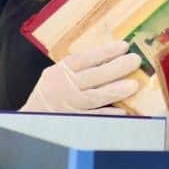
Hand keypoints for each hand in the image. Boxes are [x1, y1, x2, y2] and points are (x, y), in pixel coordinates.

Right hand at [21, 41, 141, 113]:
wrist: (33, 118)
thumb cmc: (51, 92)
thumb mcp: (57, 74)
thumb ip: (77, 67)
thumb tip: (110, 57)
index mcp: (61, 71)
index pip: (85, 59)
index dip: (105, 52)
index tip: (124, 46)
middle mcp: (65, 87)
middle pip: (94, 76)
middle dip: (117, 68)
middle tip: (135, 61)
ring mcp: (70, 105)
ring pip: (95, 97)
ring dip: (115, 90)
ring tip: (133, 84)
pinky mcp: (74, 122)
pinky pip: (94, 118)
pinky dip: (108, 114)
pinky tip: (123, 110)